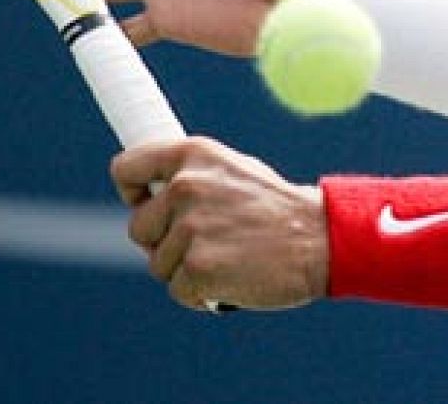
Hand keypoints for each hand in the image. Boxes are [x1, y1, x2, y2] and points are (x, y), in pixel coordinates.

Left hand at [112, 137, 327, 310]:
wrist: (321, 238)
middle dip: (165, 241)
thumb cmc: (278, 208)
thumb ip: (192, 177)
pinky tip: (232, 280)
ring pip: (159, 263)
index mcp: (193, 154)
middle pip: (139, 227)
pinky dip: (201, 294)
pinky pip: (178, 290)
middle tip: (208, 242)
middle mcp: (185, 186)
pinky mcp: (197, 268)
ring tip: (229, 258)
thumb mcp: (234, 171)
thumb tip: (150, 194)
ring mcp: (190, 228)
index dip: (133, 191)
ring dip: (187, 269)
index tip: (146, 203)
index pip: (126, 168)